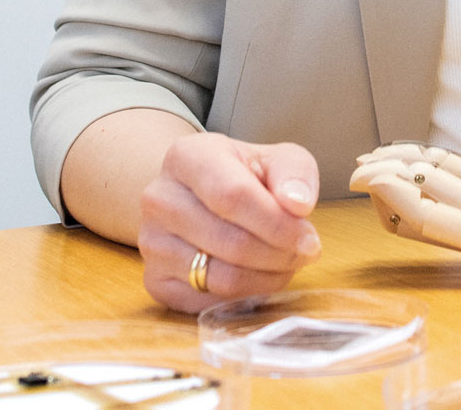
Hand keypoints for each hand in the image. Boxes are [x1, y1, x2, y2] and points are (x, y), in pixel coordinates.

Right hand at [138, 132, 320, 310]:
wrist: (199, 194)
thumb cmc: (243, 175)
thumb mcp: (276, 159)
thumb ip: (294, 173)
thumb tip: (299, 204)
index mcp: (187, 157)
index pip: (232, 196)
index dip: (277, 224)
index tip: (309, 238)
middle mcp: (159, 198)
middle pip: (230, 243)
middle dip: (280, 255)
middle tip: (305, 253)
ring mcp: (150, 242)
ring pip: (221, 278)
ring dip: (267, 278)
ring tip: (286, 262)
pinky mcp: (154, 280)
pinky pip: (207, 303)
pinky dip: (244, 296)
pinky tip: (258, 276)